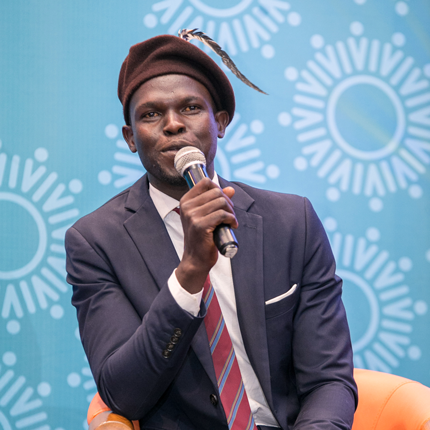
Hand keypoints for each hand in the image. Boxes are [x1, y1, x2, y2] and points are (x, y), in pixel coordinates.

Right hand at [175, 179, 237, 293]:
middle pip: (216, 192)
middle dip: (228, 202)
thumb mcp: (206, 216)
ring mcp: (192, 216)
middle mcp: (187, 207)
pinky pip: (222, 214)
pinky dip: (231, 219)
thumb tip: (231, 189)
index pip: (205, 182)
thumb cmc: (202, 237)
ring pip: (221, 202)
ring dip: (231, 211)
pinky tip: (232, 225)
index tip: (223, 201)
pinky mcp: (200, 226)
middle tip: (230, 214)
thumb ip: (217, 201)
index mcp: (186, 201)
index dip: (218, 189)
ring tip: (231, 221)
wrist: (196, 259)